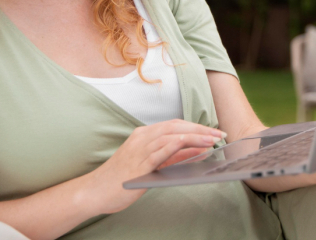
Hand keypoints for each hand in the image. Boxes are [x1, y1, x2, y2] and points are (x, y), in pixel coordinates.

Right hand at [83, 119, 224, 213]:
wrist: (95, 191)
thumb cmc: (122, 179)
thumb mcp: (151, 164)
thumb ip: (173, 157)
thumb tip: (199, 150)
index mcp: (144, 134)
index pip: (175, 125)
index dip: (196, 126)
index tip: (214, 131)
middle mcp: (142, 137)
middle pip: (176, 126)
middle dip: (200, 128)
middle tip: (220, 133)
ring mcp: (139, 149)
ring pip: (171, 135)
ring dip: (195, 136)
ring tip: (212, 140)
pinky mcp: (138, 163)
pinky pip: (161, 150)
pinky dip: (178, 145)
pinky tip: (192, 145)